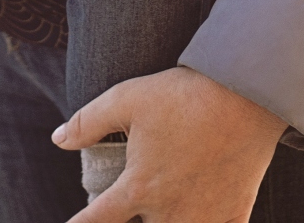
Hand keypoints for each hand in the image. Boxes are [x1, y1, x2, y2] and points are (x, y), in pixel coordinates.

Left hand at [55, 66, 285, 222]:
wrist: (246, 93)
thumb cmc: (182, 94)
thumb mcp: (126, 98)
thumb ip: (88, 122)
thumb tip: (57, 139)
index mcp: (139, 188)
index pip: (98, 219)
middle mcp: (168, 211)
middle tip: (130, 207)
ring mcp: (204, 216)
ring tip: (162, 215)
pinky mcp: (235, 213)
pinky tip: (205, 219)